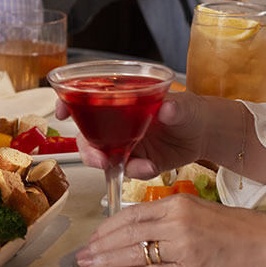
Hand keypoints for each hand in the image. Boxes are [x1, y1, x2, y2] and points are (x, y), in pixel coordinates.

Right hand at [55, 94, 208, 177]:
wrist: (204, 135)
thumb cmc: (189, 110)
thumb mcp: (183, 104)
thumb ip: (175, 107)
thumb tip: (168, 108)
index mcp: (121, 98)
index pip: (85, 95)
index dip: (67, 101)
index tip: (62, 110)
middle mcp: (116, 120)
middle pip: (86, 131)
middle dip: (87, 147)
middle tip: (98, 158)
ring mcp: (124, 141)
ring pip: (100, 153)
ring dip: (106, 163)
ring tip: (126, 166)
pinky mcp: (136, 160)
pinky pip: (126, 168)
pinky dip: (135, 171)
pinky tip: (150, 168)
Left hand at [75, 195, 265, 266]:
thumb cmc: (238, 227)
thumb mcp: (198, 209)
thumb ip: (168, 215)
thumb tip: (137, 225)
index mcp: (177, 203)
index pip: (131, 213)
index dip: (108, 227)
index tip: (93, 236)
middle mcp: (177, 220)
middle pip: (128, 232)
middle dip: (101, 245)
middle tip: (83, 255)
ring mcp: (184, 245)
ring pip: (136, 251)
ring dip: (109, 260)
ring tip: (91, 266)